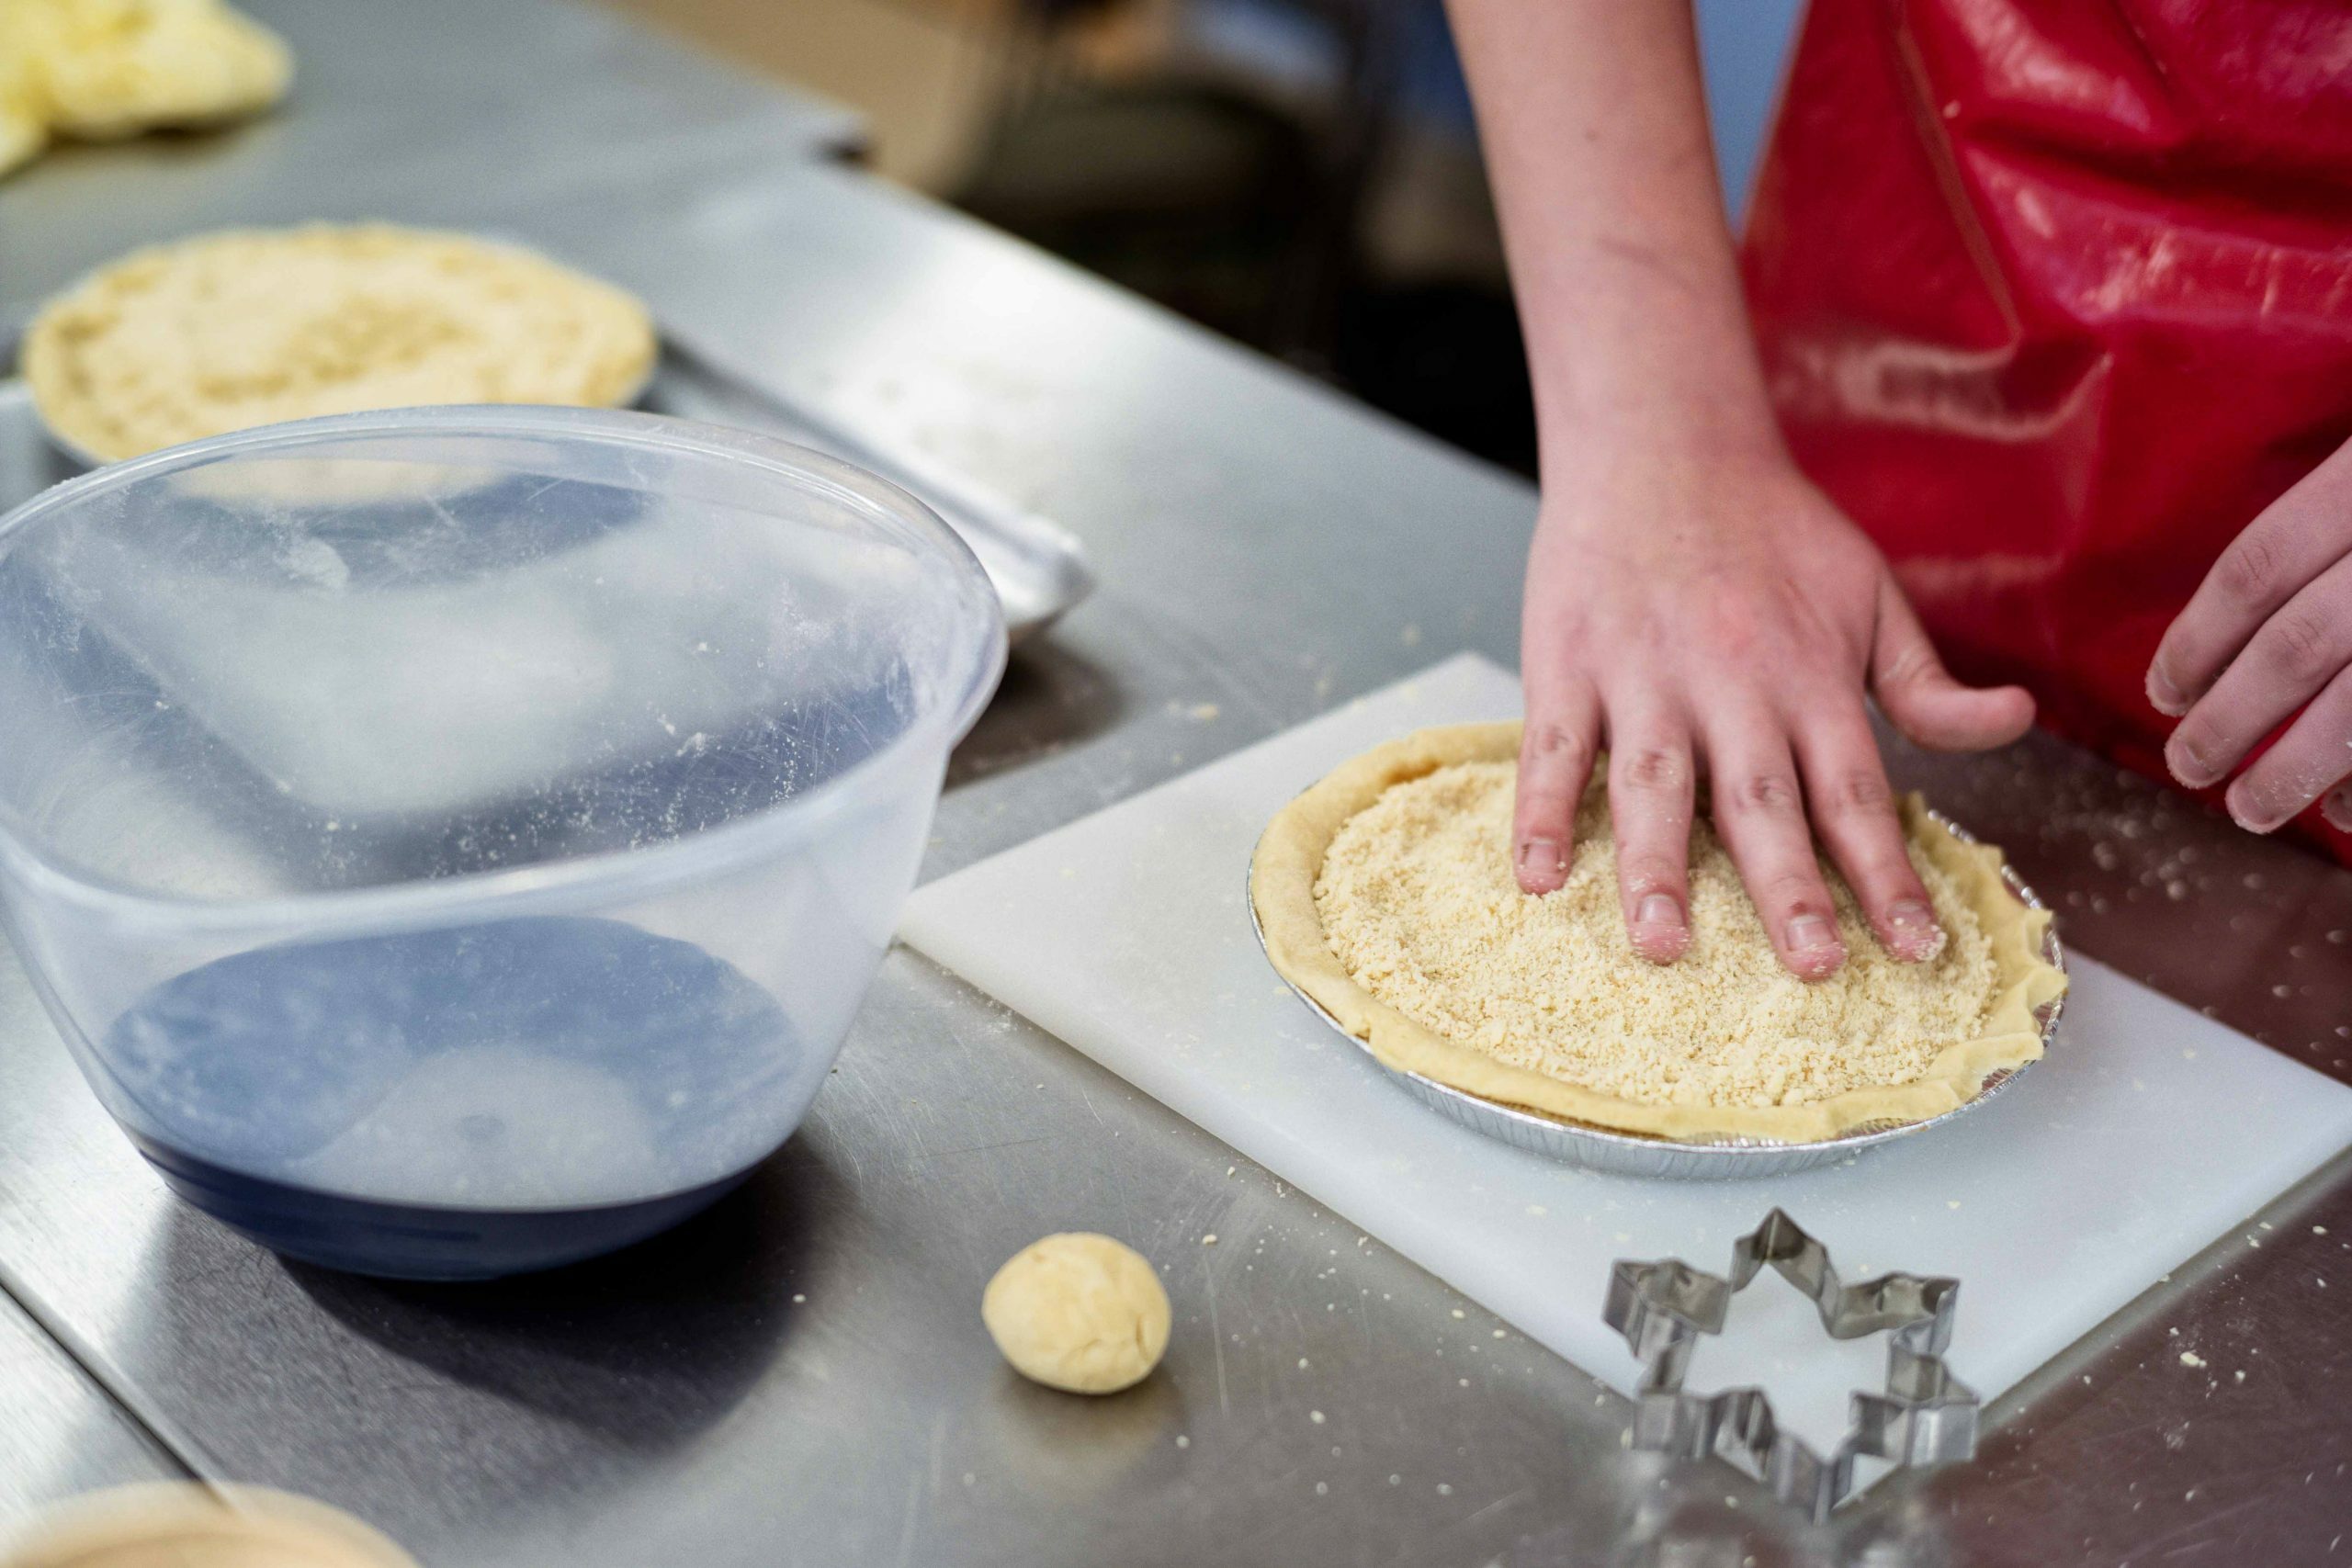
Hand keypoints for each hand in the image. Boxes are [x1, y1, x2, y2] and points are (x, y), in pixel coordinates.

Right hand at [1515, 452, 2036, 977]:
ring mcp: (1642, 675)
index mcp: (1809, 675)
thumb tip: (2013, 723)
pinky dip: (1539, 812)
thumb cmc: (1771, 530)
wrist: (1662, 442)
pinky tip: (1536, 878)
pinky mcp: (1567, 664)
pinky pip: (1552, 748)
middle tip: (1811, 969)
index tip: (1915, 950)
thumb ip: (1925, 681)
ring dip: (1656, 868)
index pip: (1856, 792)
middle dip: (1789, 890)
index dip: (1887, 874)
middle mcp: (1731, 682)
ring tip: (1662, 946)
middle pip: (1762, 801)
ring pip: (1652, 784)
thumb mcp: (1869, 595)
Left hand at [2148, 436, 2351, 833]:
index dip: (2200, 638)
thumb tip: (2219, 656)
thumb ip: (2327, 537)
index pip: (2262, 566)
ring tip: (2248, 809)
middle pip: (2303, 642)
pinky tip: (2347, 811)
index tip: (2162, 694)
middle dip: (2232, 718)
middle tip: (2185, 766)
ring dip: (2298, 769)